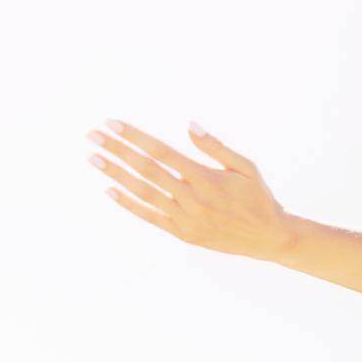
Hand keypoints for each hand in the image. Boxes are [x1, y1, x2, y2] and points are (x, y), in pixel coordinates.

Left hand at [86, 120, 297, 260]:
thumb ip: (216, 147)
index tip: (112, 124)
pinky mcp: (183, 233)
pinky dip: (129, 204)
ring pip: (143, 192)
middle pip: (145, 169)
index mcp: (205, 178)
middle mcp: (192, 198)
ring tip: (93, 158)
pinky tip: (110, 190)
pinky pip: (150, 216)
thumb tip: (189, 125)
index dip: (134, 137)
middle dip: (116, 150)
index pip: (161, 152)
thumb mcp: (245, 167)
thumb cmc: (258, 197)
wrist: (269, 237)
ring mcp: (186, 218)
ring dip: (115, 174)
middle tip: (92, 134)